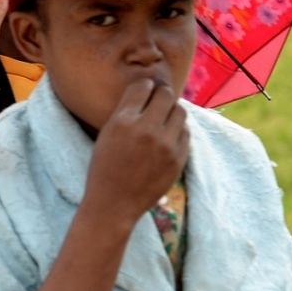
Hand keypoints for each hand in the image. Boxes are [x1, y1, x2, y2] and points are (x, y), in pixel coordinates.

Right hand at [83, 80, 188, 228]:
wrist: (114, 205)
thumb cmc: (105, 168)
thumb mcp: (106, 135)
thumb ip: (125, 112)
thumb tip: (147, 89)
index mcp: (123, 122)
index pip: (143, 86)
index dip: (145, 85)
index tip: (145, 89)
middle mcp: (146, 130)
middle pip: (165, 95)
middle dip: (161, 94)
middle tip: (158, 99)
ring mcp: (165, 146)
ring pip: (180, 111)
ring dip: (173, 111)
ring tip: (165, 118)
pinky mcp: (178, 159)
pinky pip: (186, 133)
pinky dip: (178, 130)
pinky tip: (168, 136)